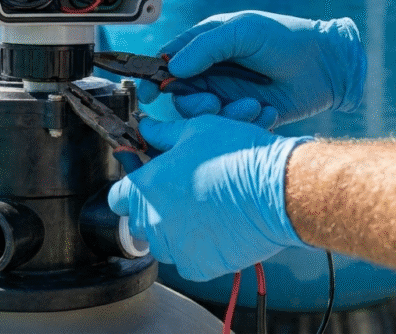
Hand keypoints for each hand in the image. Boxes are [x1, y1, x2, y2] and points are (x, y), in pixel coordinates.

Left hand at [109, 111, 311, 281]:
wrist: (278, 191)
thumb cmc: (238, 156)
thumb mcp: (195, 130)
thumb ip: (162, 134)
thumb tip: (146, 128)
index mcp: (145, 187)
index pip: (117, 197)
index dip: (131, 189)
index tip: (146, 185)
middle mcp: (153, 221)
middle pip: (139, 222)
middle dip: (153, 210)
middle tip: (181, 196)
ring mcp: (174, 247)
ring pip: (162, 244)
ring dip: (174, 232)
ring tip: (202, 212)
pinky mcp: (198, 267)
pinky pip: (188, 261)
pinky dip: (198, 250)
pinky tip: (216, 230)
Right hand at [139, 11, 366, 125]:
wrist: (327, 66)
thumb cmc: (286, 37)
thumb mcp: (244, 31)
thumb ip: (206, 45)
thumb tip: (173, 67)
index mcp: (204, 46)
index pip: (167, 62)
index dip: (153, 78)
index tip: (149, 94)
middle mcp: (211, 72)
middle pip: (181, 96)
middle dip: (195, 105)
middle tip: (215, 105)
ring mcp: (227, 95)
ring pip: (204, 117)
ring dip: (225, 116)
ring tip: (253, 107)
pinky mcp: (244, 116)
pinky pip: (230, 128)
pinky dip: (246, 123)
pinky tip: (267, 112)